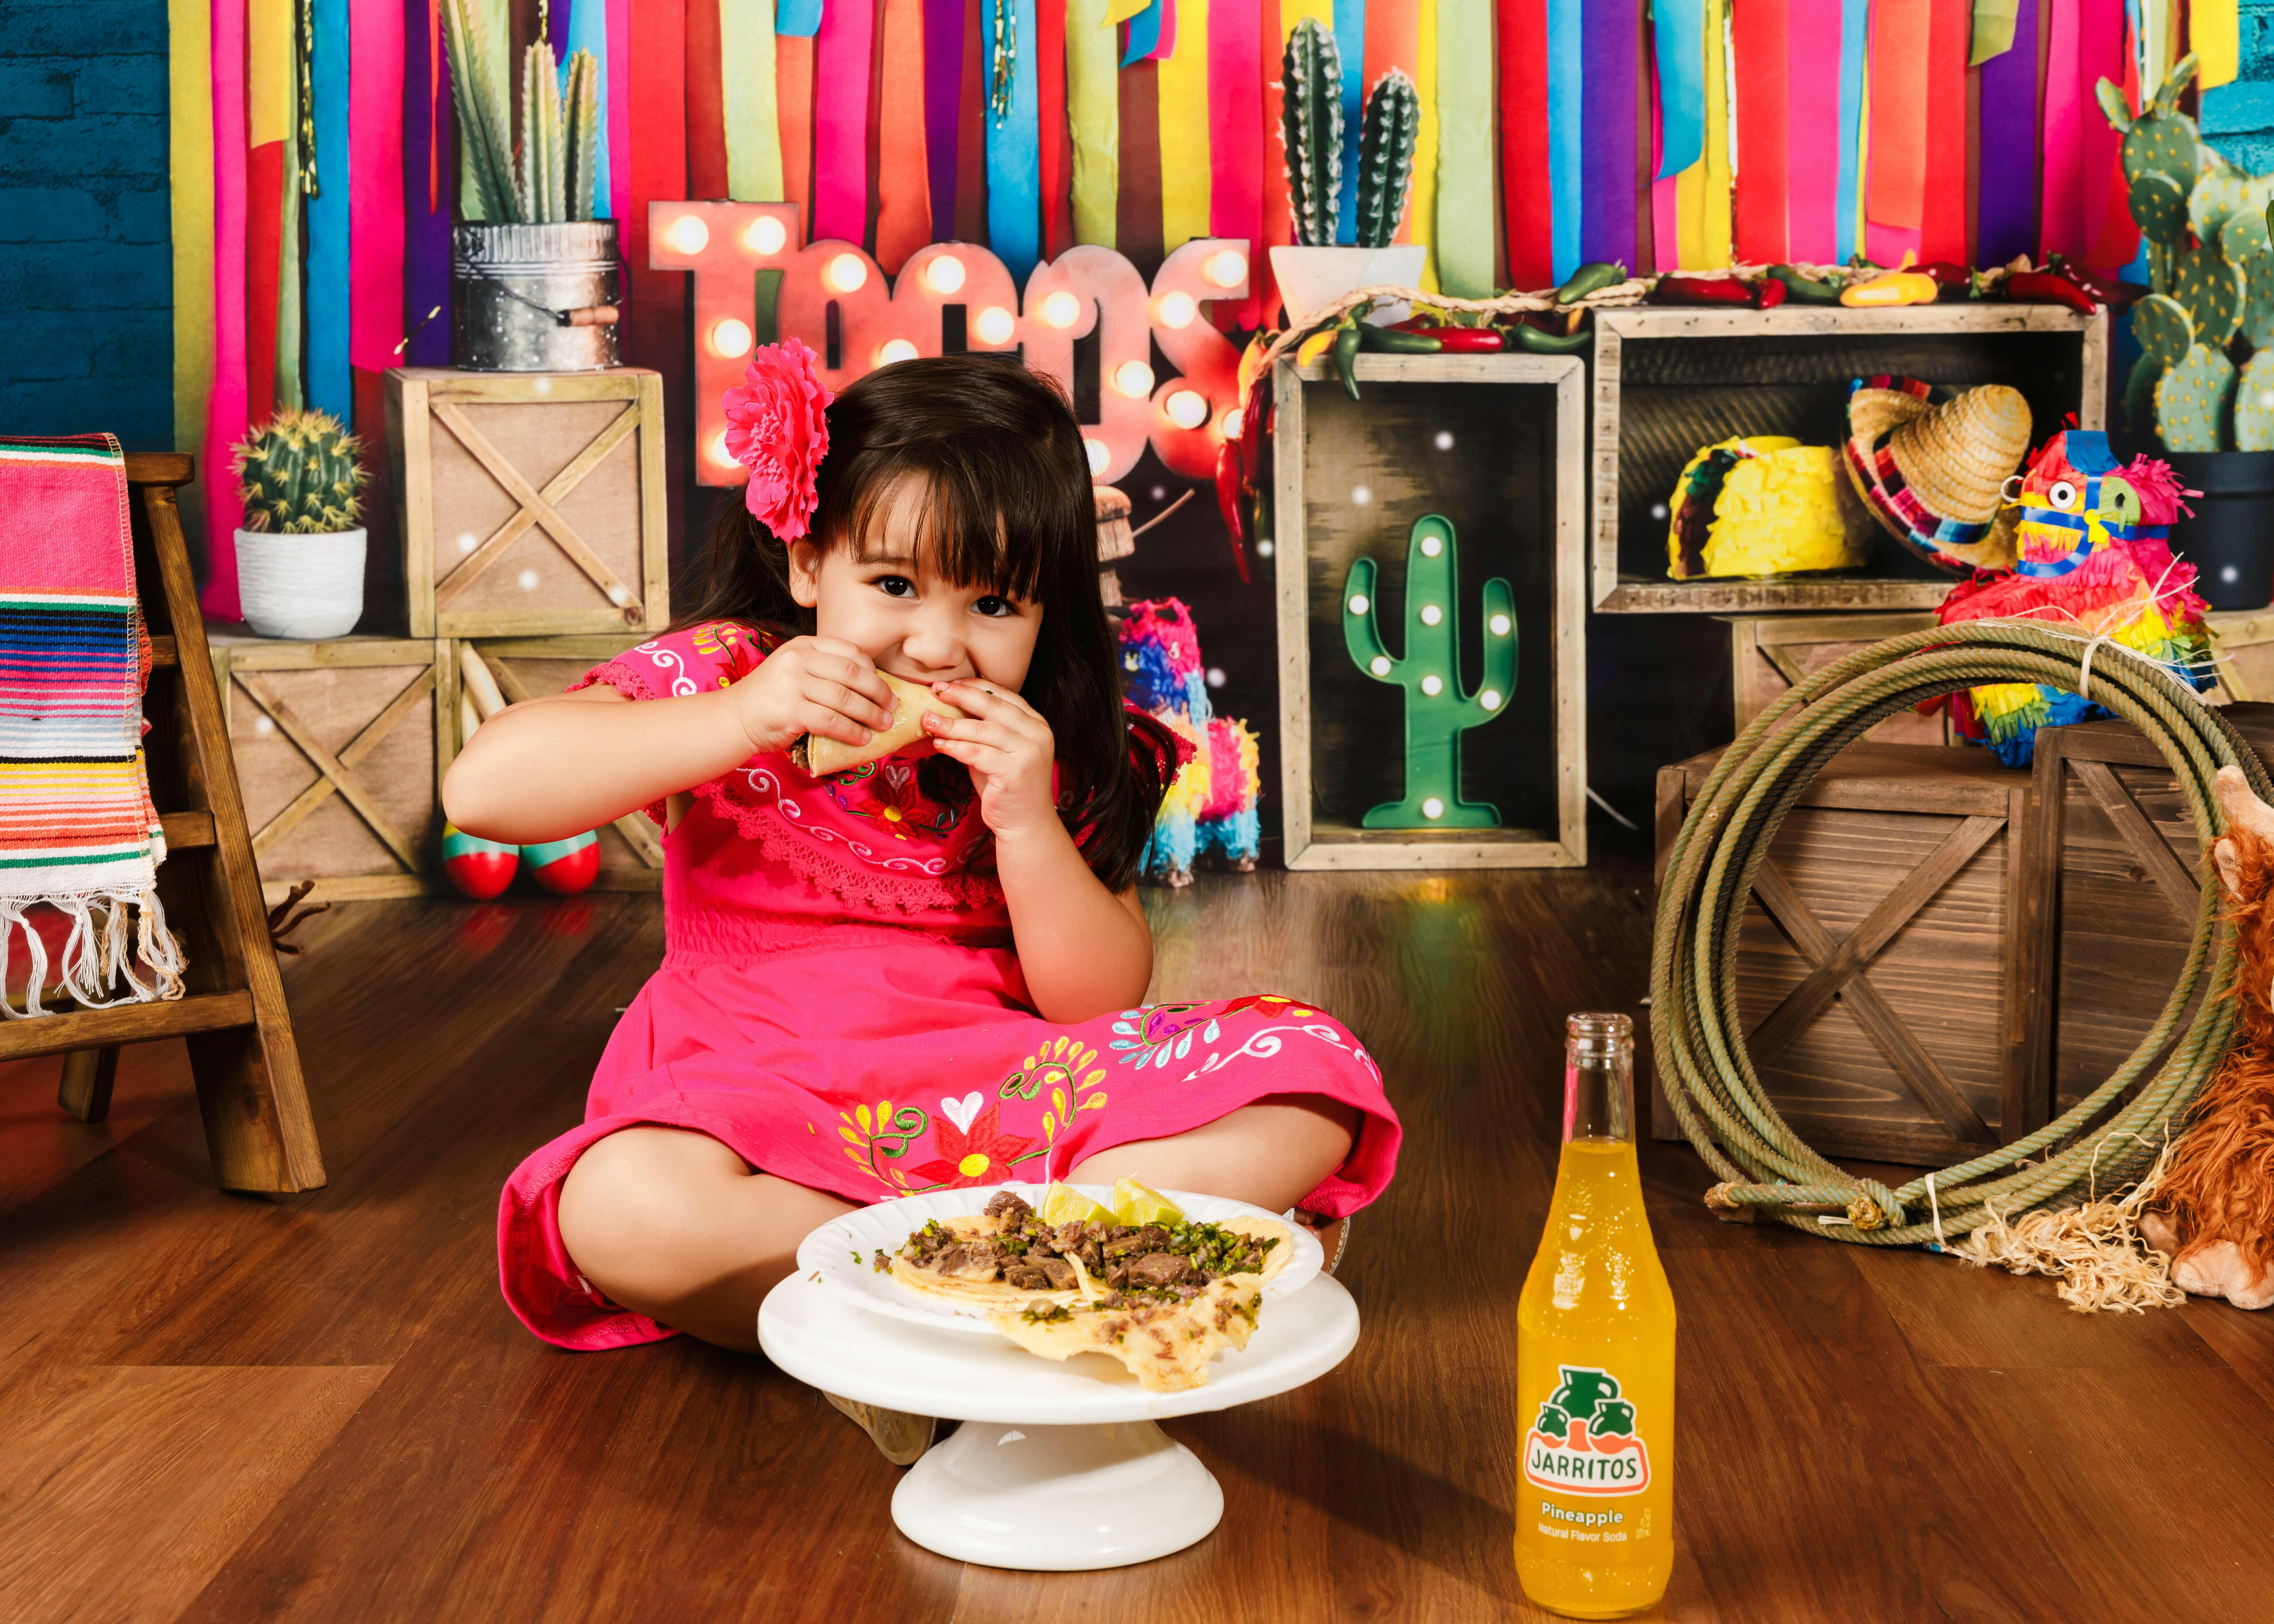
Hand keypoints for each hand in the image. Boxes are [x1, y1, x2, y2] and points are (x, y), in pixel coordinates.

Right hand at [726, 635, 897, 755]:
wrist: (734, 718)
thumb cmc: (772, 698)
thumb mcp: (796, 671)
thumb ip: (825, 671)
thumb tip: (871, 686)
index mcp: (804, 645)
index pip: (850, 651)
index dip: (874, 670)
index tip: (884, 687)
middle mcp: (799, 659)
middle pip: (853, 674)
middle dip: (879, 692)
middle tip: (892, 707)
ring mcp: (793, 683)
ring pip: (846, 698)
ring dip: (871, 714)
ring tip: (884, 725)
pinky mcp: (791, 710)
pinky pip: (832, 721)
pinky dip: (852, 731)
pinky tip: (862, 739)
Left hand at [922, 679, 1058, 842]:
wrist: (1025, 823)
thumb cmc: (1006, 786)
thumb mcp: (998, 750)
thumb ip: (983, 730)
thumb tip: (948, 708)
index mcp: (1036, 723)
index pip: (1003, 695)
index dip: (974, 686)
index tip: (948, 684)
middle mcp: (1037, 734)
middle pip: (993, 706)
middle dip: (961, 696)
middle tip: (935, 691)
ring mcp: (1029, 752)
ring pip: (982, 730)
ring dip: (951, 724)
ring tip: (928, 720)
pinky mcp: (1015, 771)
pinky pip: (977, 753)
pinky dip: (955, 747)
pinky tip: (939, 744)